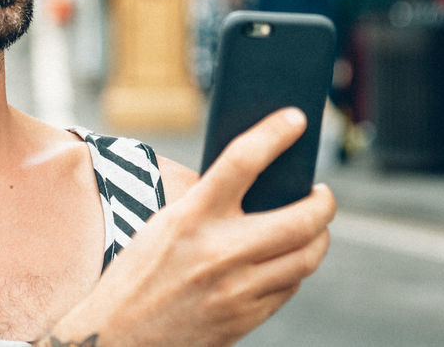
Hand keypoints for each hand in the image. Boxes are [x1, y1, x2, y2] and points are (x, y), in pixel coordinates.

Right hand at [46, 108, 335, 346]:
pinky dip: (295, 268)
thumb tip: (258, 186)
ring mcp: (238, 289)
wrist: (120, 337)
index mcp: (191, 217)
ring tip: (313, 225)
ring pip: (306, 257)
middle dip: (323, 202)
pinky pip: (289, 287)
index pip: (243, 161)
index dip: (275, 133)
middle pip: (300, 218)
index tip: (296, 118)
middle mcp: (220, 251)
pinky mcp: (246, 318)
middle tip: (322, 192)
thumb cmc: (138, 274)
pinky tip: (287, 259)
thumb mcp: (163, 225)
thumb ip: (208, 205)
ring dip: (318, 237)